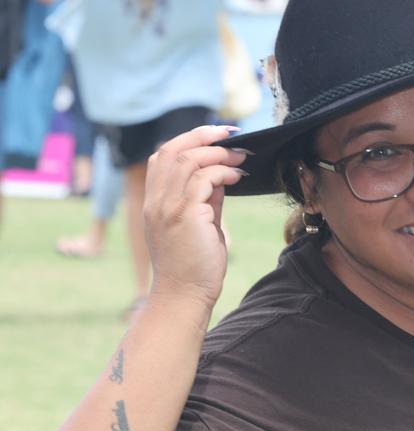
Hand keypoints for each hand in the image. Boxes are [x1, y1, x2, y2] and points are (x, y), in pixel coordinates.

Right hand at [142, 125, 247, 308]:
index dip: (190, 139)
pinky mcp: (184, 216)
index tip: (218, 136)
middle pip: (173, 149)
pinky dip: (224, 171)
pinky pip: (204, 179)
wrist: (184, 295)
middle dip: (205, 135)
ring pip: (189, 160)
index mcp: (154, 201)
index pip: (164, 155)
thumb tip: (222, 173)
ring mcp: (167, 207)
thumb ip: (205, 197)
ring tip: (241, 158)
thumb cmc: (194, 263)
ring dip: (220, 153)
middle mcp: (155, 201)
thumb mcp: (197, 222)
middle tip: (233, 135)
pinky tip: (238, 177)